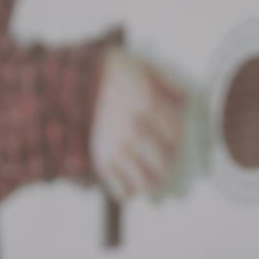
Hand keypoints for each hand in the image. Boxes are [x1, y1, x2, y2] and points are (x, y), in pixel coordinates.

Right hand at [90, 47, 186, 200]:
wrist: (70, 83)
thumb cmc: (110, 73)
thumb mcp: (142, 66)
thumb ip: (169, 81)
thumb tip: (187, 98)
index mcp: (146, 108)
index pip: (175, 136)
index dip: (177, 138)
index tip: (171, 136)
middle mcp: (133, 133)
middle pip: (164, 165)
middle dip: (168, 165)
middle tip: (165, 163)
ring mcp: (117, 150)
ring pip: (147, 184)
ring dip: (154, 185)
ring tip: (154, 182)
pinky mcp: (102, 162)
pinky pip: (122, 190)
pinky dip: (131, 192)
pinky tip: (134, 186)